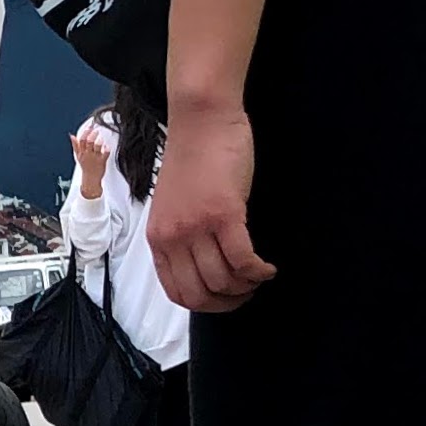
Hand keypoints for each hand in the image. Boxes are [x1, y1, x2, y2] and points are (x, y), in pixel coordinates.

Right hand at [70, 123, 111, 192]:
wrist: (90, 180)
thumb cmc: (85, 167)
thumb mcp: (78, 156)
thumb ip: (75, 145)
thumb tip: (71, 136)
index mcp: (81, 152)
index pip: (81, 140)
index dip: (85, 132)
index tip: (90, 127)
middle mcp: (88, 154)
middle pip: (88, 141)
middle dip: (92, 134)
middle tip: (96, 131)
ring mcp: (95, 158)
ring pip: (96, 146)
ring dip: (99, 141)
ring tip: (101, 138)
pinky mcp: (102, 161)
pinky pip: (105, 153)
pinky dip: (107, 149)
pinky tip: (107, 146)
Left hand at [144, 104, 274, 311]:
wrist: (201, 121)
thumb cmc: (193, 158)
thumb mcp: (175, 206)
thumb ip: (182, 236)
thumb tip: (203, 266)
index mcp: (158, 238)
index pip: (176, 292)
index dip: (204, 304)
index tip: (224, 300)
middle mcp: (173, 237)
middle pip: (200, 293)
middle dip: (228, 302)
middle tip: (247, 293)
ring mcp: (196, 227)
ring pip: (224, 280)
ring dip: (247, 286)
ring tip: (259, 276)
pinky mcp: (223, 214)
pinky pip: (243, 259)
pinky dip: (258, 271)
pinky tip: (267, 268)